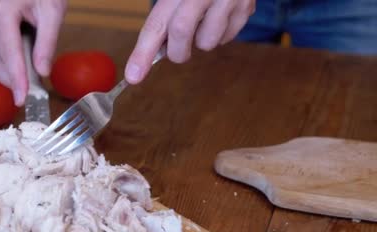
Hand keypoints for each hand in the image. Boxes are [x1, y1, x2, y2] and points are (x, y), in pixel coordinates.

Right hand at [0, 0, 66, 105]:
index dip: (16, 78)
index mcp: (3, 11)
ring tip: (30, 81)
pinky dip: (7, 67)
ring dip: (9, 76)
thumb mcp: (53, 12)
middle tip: (31, 94)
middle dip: (11, 81)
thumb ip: (47, 42)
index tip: (22, 98)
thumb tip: (42, 72)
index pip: (9, 53)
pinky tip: (22, 71)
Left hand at [125, 0, 254, 83]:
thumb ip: (163, 15)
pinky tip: (219, 15)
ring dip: (200, 41)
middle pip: (182, 33)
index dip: (143, 53)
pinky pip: (228, 37)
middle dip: (176, 50)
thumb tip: (154, 51)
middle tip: (176, 48)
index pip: (157, 24)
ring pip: (208, 42)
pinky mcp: (247, 6)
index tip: (133, 76)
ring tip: (203, 20)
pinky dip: (219, 34)